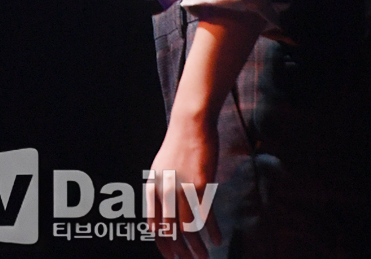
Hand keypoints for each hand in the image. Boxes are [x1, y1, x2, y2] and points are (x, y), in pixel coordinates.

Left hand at [147, 116, 220, 258]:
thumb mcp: (162, 167)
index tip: (172, 256)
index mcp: (152, 188)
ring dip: (197, 247)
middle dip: (181, 252)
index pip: (155, 226)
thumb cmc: (179, 144)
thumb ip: (161, 189)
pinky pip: (206, 215)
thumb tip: (165, 210)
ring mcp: (182, 189)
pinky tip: (217, 239)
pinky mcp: (200, 185)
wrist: (191, 124)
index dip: (163, 245)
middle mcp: (164, 192)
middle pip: (171, 232)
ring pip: (189, 228)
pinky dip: (212, 230)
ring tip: (204, 257)